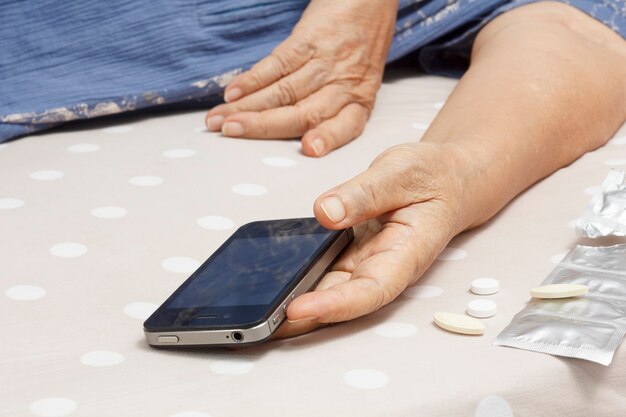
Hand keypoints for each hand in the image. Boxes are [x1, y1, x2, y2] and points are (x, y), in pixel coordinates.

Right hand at [205, 0, 397, 156]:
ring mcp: (325, 61)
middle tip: (230, 133)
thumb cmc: (360, 47)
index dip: (327, 138)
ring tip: (219, 119)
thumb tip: (284, 131)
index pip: (346, 126)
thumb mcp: (357, 83)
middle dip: (262, 126)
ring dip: (247, 106)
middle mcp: (345, 84)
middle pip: (303, 113)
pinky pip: (277, 64)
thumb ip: (329, 108)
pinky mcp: (308, 38)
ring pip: (283, 91)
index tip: (308, 149)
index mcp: (360, 101)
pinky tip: (232, 92)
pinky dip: (251, 80)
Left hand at [276, 142, 470, 337]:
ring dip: (295, 301)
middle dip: (303, 316)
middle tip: (259, 321)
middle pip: (342, 300)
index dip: (334, 305)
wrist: (448, 180)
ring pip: (328, 289)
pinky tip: (271, 281)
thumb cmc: (433, 177)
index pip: (370, 291)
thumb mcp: (402, 172)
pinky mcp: (351, 253)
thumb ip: (365, 193)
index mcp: (405, 253)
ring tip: (256, 310)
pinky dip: (299, 277)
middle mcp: (383, 266)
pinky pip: (323, 270)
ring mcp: (365, 262)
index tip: (298, 309)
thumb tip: (325, 212)